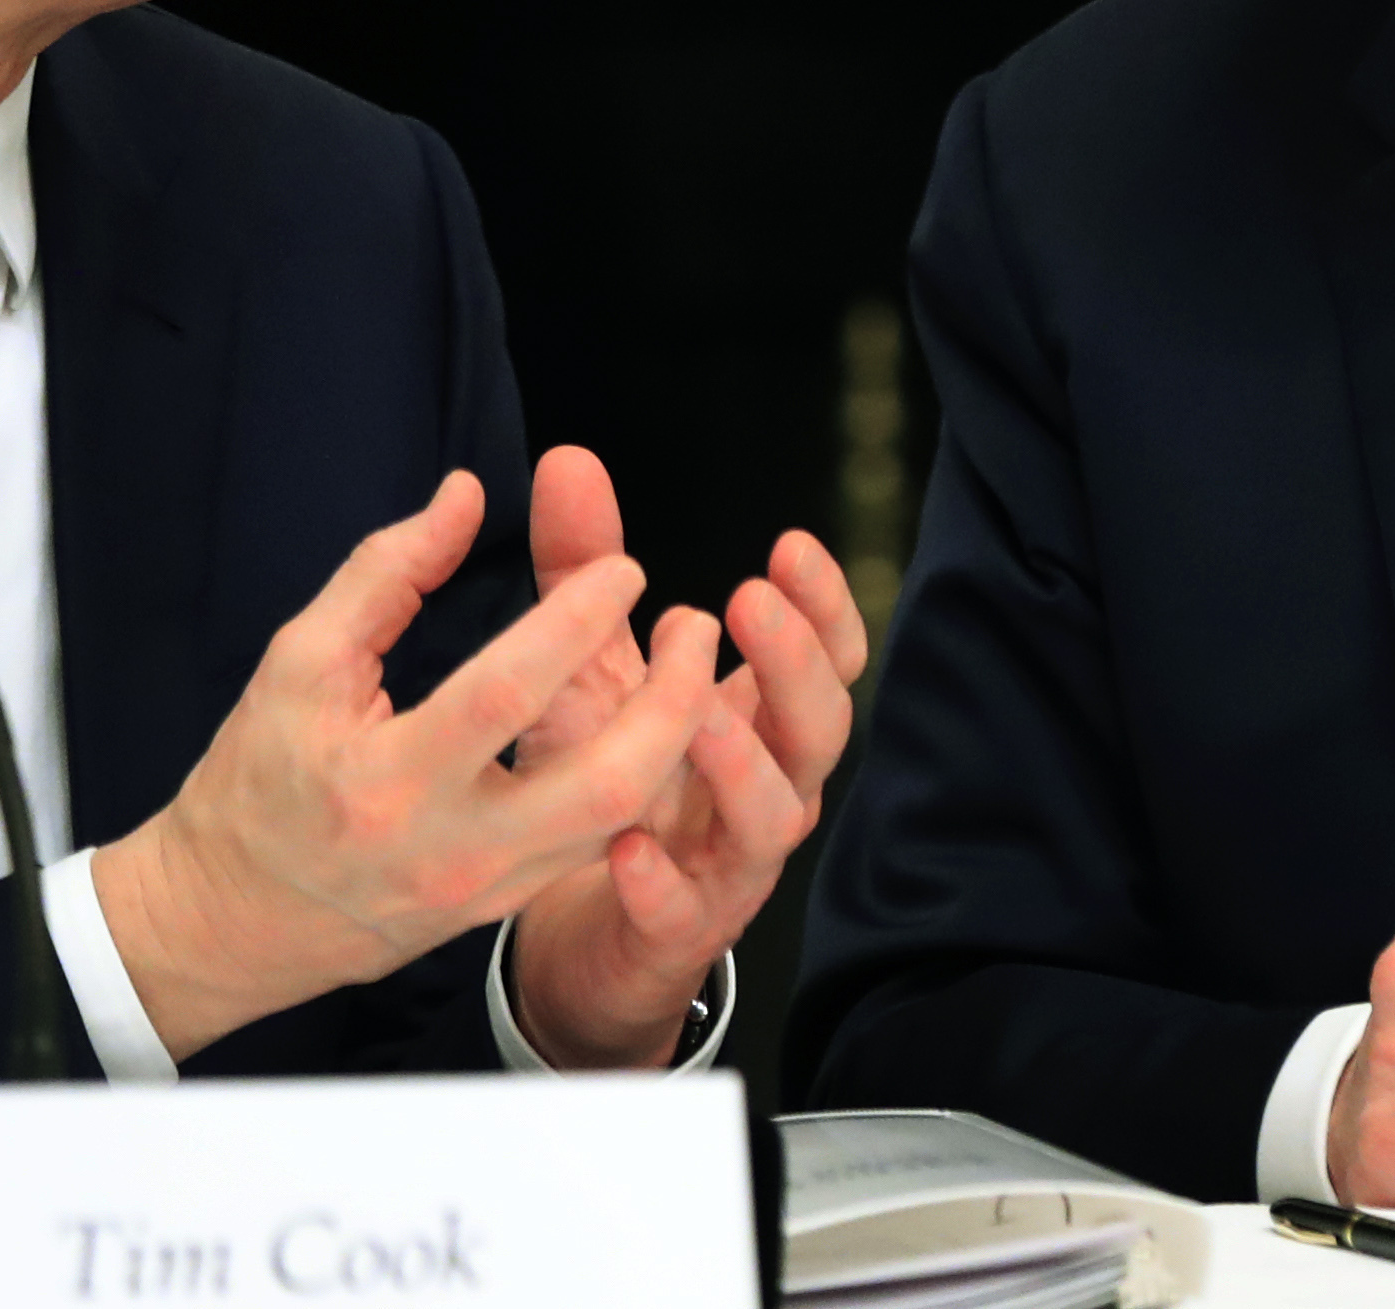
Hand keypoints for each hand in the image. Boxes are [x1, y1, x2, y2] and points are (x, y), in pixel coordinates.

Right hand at [91, 468, 718, 1058]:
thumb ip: (386, 572)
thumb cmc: (258, 779)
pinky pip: (597, 844)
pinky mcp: (503, 908)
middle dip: (670, 700)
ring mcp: (485, 890)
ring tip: (692, 664)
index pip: (504, 694)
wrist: (230, 920)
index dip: (572, 621)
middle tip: (697, 626)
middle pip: (602, 783)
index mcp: (388, 779)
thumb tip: (467, 493)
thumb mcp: (299, 660)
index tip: (623, 566)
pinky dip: (643, 780)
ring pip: (618, 822)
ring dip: (675, 738)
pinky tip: (660, 723)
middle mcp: (450, 847)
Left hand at [505, 445, 869, 1065]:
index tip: (789, 545)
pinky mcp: (675, 936)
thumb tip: (567, 458)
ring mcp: (727, 868)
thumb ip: (585, 573)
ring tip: (700, 716)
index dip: (825, 605)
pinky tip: (627, 851)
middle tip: (751, 601)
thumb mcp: (593, 668)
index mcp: (758, 722)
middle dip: (796, 663)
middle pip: (820, 730)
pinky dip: (661, 883)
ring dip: (743, 764)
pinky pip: (684, 914)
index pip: (828, 658)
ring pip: (772, 820)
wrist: (574, 932)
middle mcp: (764, 791)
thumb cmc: (602, 783)